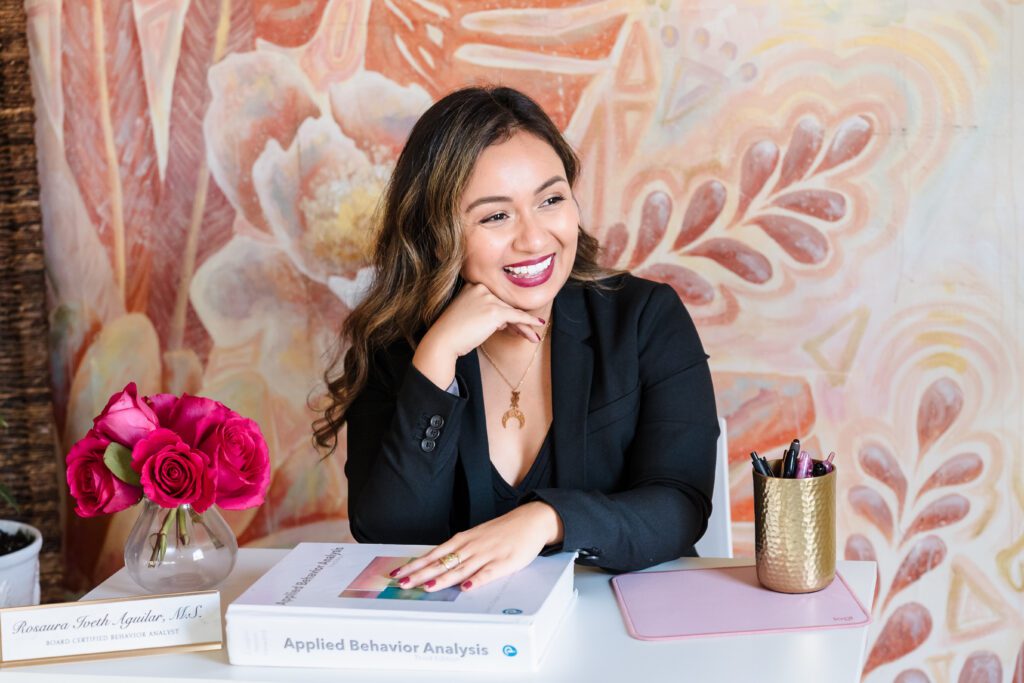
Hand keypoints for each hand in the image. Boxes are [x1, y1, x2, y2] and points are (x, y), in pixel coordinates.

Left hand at [389, 502, 563, 591]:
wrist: (530, 520)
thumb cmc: (502, 531)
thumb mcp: (477, 536)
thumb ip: (460, 550)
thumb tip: (439, 563)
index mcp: (463, 540)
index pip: (434, 554)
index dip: (416, 564)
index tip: (399, 573)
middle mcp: (471, 547)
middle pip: (442, 563)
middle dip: (420, 574)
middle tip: (402, 583)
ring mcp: (487, 555)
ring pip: (460, 569)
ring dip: (442, 578)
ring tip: (426, 587)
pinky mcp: (504, 562)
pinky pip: (488, 573)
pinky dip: (477, 580)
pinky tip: (466, 588)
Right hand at [412, 283, 544, 388]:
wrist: (443, 341)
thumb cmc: (453, 332)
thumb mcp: (469, 316)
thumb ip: (486, 313)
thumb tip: (505, 323)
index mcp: (473, 285)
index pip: (496, 299)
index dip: (506, 315)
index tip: (514, 327)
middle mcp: (481, 288)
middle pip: (505, 305)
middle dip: (516, 322)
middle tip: (527, 334)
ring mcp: (488, 298)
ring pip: (511, 313)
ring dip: (523, 327)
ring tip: (533, 337)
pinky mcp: (494, 311)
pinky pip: (516, 317)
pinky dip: (528, 322)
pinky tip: (538, 324)